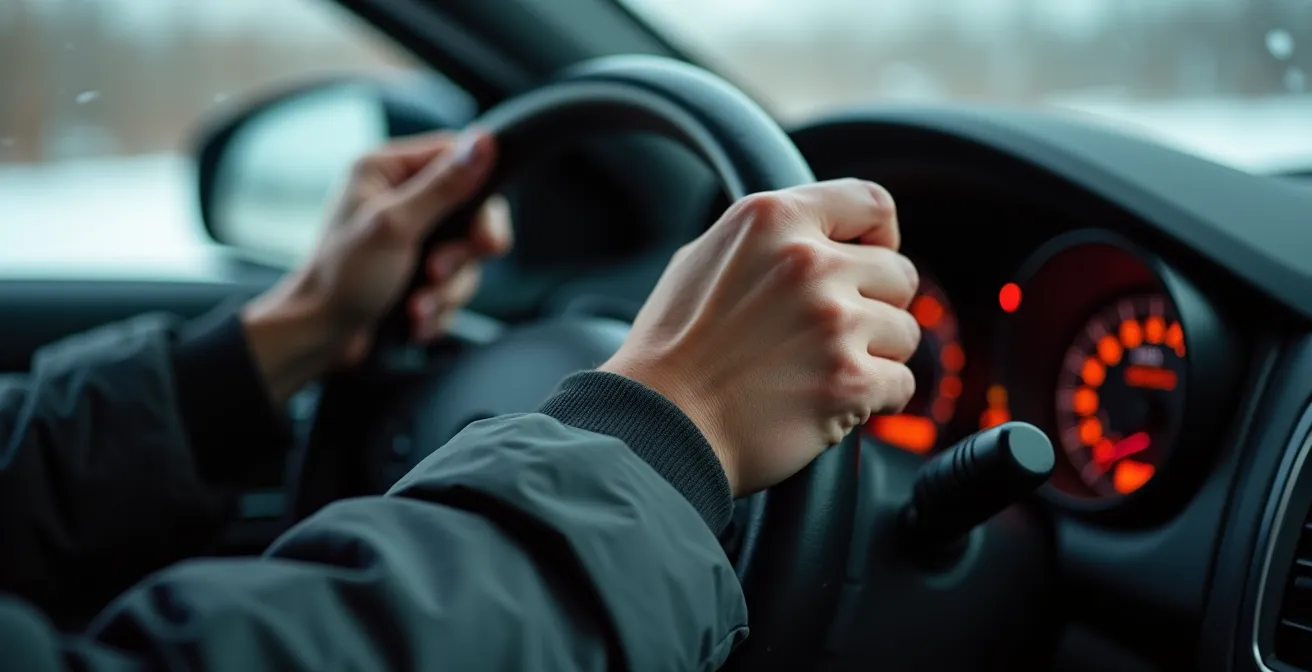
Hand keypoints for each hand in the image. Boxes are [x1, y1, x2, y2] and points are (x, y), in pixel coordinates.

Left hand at [242, 130, 511, 402]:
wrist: (318, 338)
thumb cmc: (341, 278)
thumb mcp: (395, 226)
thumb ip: (443, 186)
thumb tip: (484, 142)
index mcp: (387, 170)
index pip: (456, 157)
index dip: (478, 193)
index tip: (481, 230)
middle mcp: (400, 197)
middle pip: (471, 212)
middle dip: (461, 255)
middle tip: (438, 272)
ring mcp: (411, 237)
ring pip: (465, 256)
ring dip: (447, 289)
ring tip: (417, 306)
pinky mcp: (417, 271)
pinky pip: (453, 284)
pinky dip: (439, 306)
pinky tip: (415, 318)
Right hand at [601, 179, 919, 495]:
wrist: (657, 425)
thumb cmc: (670, 351)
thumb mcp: (702, 258)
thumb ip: (767, 239)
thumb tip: (817, 238)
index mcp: (772, 220)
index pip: (872, 204)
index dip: (880, 236)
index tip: (870, 260)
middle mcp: (808, 262)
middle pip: (899, 273)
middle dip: (876, 306)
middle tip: (835, 334)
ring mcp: (833, 322)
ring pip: (905, 332)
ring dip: (877, 355)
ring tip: (825, 371)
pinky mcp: (849, 380)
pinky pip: (902, 383)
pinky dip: (877, 399)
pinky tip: (836, 403)